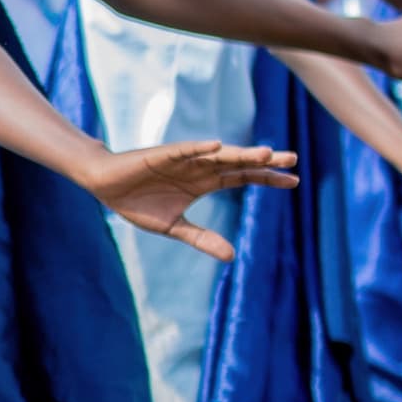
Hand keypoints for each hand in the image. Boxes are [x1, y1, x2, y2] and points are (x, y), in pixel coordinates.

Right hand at [80, 139, 297, 262]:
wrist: (106, 185)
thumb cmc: (139, 202)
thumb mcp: (174, 227)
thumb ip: (202, 238)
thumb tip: (232, 256)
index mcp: (205, 182)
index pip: (243, 177)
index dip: (267, 178)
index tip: (294, 181)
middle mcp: (200, 167)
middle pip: (238, 163)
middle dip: (265, 161)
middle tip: (294, 159)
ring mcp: (183, 160)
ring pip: (218, 155)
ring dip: (240, 153)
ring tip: (265, 153)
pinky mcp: (161, 155)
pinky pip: (184, 150)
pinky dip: (199, 147)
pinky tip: (217, 145)